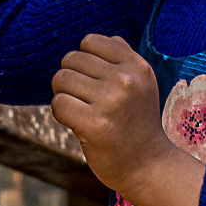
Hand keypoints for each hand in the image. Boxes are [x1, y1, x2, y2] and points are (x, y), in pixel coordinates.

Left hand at [52, 34, 204, 205]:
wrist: (148, 166)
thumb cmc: (137, 123)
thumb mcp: (141, 85)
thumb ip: (123, 59)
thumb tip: (100, 40)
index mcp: (137, 66)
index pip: (90, 41)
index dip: (83, 60)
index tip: (92, 80)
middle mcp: (126, 80)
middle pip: (71, 59)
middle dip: (69, 78)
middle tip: (82, 99)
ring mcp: (111, 102)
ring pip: (61, 79)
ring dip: (63, 96)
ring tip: (80, 111)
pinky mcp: (95, 125)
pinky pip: (58, 104)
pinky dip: (61, 114)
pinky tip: (76, 123)